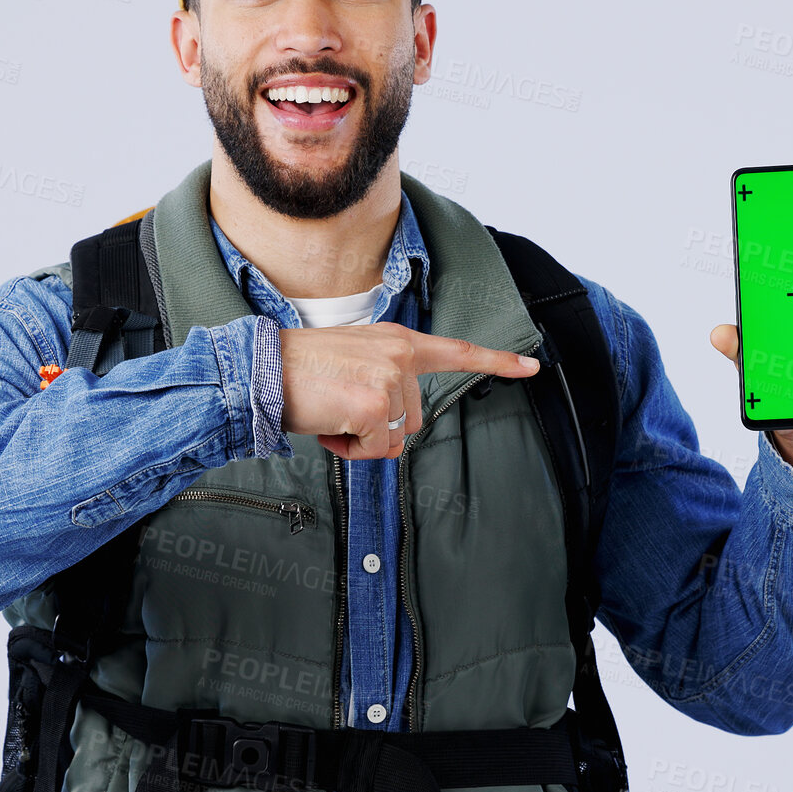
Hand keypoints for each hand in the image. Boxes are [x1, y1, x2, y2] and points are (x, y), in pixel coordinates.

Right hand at [279, 322, 539, 460]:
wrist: (260, 371)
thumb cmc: (298, 370)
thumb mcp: (352, 359)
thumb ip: (385, 379)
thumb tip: (396, 429)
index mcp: (396, 340)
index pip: (456, 351)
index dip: (497, 362)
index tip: (531, 366)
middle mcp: (399, 354)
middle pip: (414, 419)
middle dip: (378, 427)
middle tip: (340, 407)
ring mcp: (390, 379)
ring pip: (395, 439)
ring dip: (362, 439)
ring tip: (331, 412)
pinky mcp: (375, 405)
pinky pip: (376, 451)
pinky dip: (350, 450)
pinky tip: (329, 424)